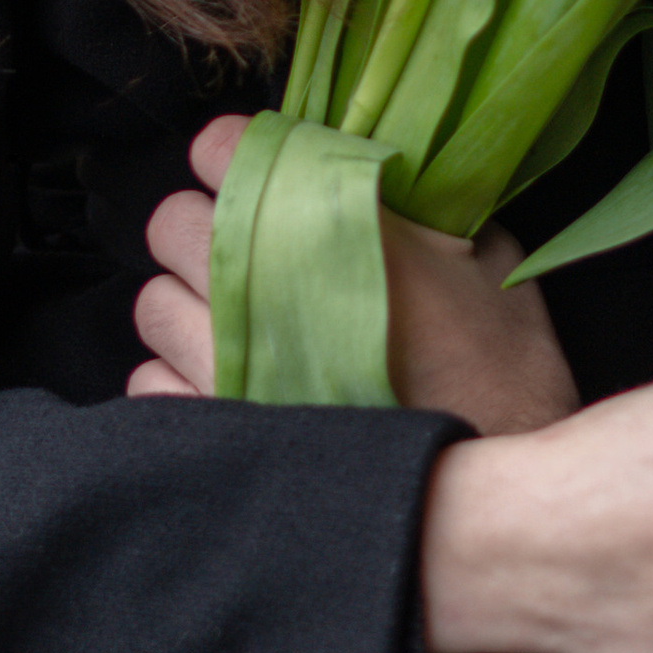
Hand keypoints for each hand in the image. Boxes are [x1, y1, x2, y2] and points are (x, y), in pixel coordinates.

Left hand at [129, 116, 581, 436]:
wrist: (482, 504)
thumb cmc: (501, 382)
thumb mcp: (494, 267)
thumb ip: (435, 209)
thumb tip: (402, 186)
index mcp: (327, 225)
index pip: (223, 147)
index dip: (234, 154)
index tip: (254, 173)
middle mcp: (259, 286)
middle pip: (172, 222)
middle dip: (205, 229)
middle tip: (248, 253)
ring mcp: (225, 363)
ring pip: (153, 304)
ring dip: (189, 308)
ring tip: (239, 329)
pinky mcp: (211, 432)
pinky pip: (151, 383)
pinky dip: (179, 382)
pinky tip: (229, 390)